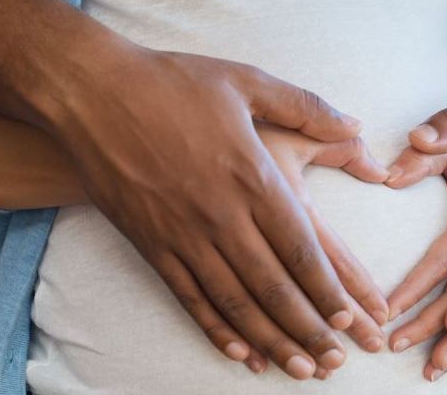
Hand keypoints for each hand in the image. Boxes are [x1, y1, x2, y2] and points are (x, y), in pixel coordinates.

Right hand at [45, 49, 382, 379]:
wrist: (89, 92)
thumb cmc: (172, 83)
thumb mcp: (247, 81)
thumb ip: (307, 107)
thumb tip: (357, 126)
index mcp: (252, 175)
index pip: (301, 247)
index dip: (328, 288)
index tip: (351, 318)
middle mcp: (220, 214)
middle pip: (273, 286)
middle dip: (309, 329)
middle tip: (335, 362)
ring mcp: (182, 234)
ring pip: (235, 301)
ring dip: (270, 340)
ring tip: (300, 369)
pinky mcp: (150, 244)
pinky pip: (188, 298)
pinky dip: (216, 330)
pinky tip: (241, 354)